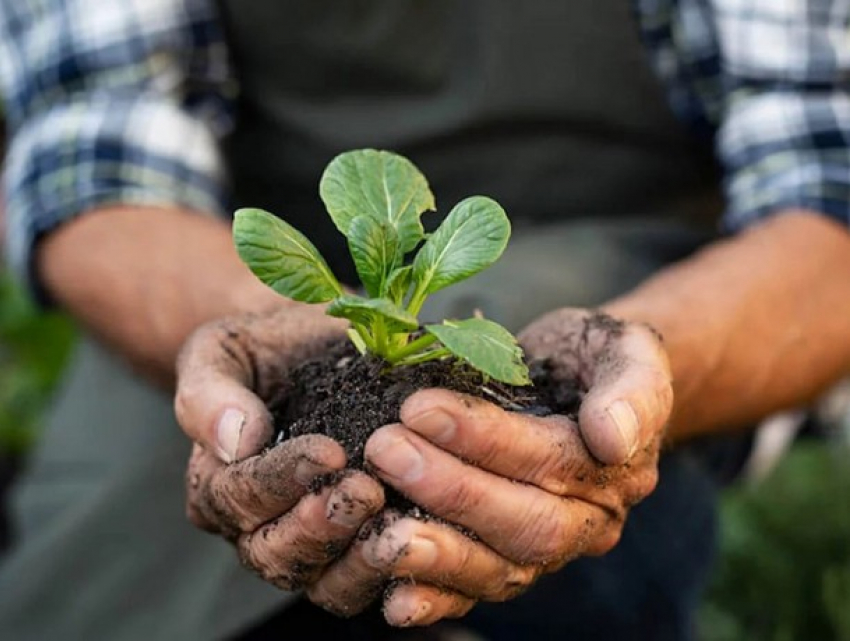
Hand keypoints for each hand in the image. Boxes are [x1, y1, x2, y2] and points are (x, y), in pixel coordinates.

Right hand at [174, 306, 385, 600]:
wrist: (315, 348)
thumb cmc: (265, 348)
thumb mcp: (223, 351)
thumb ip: (210, 392)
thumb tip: (236, 439)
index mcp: (217, 484)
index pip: (240, 495)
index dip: (282, 479)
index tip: (329, 452)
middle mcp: (256, 528)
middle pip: (277, 553)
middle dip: (321, 526)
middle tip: (365, 491)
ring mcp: (310, 546)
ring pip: (325, 582)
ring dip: (361, 561)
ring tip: (398, 527)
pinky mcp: (357, 552)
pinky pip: (371, 580)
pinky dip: (399, 572)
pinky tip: (430, 542)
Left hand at [332, 309, 671, 625]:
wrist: (582, 380)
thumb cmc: (596, 357)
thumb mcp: (628, 350)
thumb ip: (633, 388)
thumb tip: (613, 438)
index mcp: (619, 469)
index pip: (551, 461)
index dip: (485, 439)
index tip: (420, 406)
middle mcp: (590, 521)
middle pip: (524, 523)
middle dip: (451, 491)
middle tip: (385, 449)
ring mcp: (550, 549)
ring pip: (500, 568)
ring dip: (438, 552)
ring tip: (379, 528)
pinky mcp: (511, 559)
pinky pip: (478, 591)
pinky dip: (437, 599)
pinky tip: (394, 600)